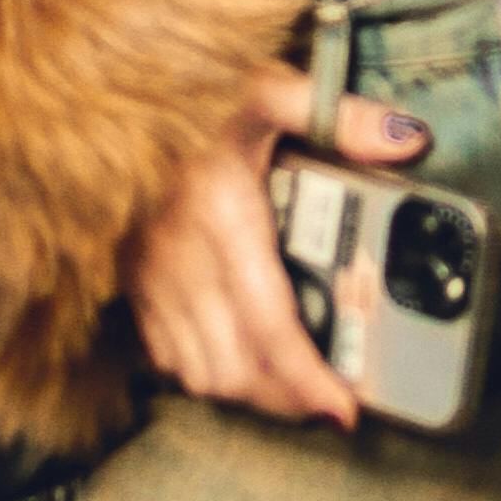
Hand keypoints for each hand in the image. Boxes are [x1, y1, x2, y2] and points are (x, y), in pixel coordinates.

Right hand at [121, 62, 426, 429]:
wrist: (91, 101)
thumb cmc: (185, 96)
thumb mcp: (264, 90)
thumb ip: (336, 115)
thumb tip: (409, 138)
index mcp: (224, 221)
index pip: (269, 326)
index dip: (308, 379)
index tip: (345, 410)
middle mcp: (182, 262)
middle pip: (238, 367)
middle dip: (289, 399)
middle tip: (331, 402)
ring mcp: (150, 280)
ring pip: (201, 373)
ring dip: (251, 393)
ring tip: (294, 389)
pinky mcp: (130, 285)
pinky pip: (167, 356)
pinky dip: (205, 373)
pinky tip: (237, 362)